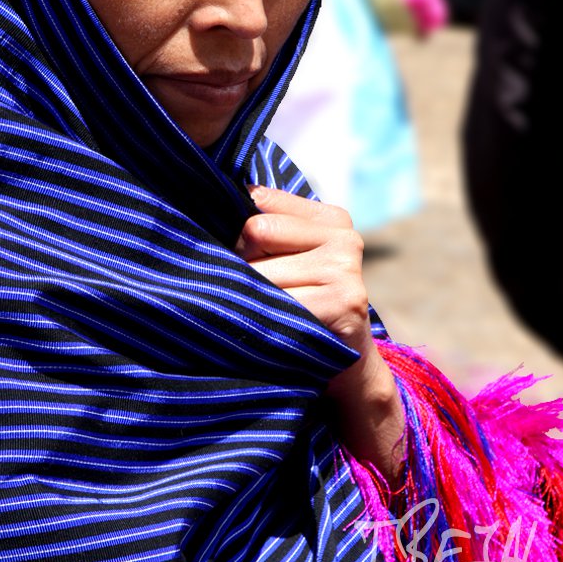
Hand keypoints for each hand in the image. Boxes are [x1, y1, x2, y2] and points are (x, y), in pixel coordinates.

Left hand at [237, 184, 370, 351]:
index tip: (244, 255)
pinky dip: (263, 317)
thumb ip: (268, 227)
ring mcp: (346, 268)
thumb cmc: (304, 302)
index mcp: (331, 217)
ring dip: (248, 294)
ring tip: (264, 310)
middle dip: (241, 262)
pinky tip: (274, 326)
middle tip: (251, 288)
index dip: (239, 231)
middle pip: (256, 231)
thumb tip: (215, 204)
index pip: (260, 200)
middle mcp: (345, 237)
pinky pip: (277, 301)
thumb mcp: (291, 258)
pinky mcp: (343, 301)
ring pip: (261, 270)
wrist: (344, 361)